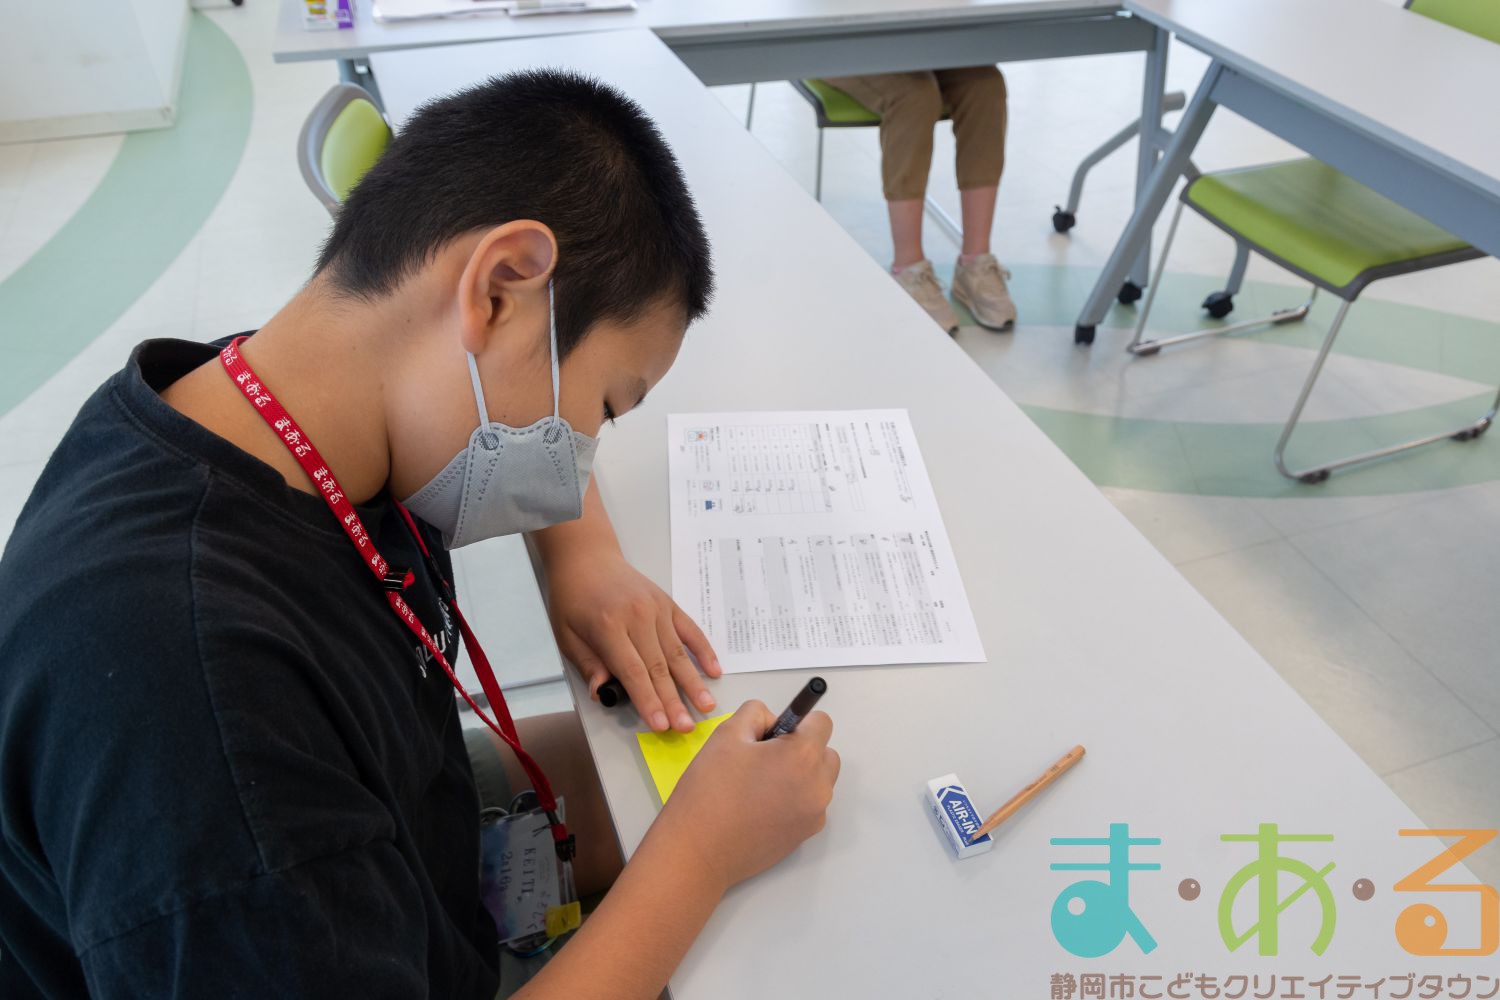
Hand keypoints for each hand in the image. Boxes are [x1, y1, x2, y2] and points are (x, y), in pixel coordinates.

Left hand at [543, 545, 720, 732]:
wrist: (587, 558)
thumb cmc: (573, 599)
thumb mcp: (567, 635)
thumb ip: (589, 665)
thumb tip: (604, 693)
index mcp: (609, 627)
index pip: (633, 671)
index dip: (648, 700)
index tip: (660, 725)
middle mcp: (638, 617)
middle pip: (659, 667)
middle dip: (674, 701)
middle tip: (687, 727)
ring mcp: (657, 609)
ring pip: (678, 653)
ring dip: (693, 682)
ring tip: (706, 706)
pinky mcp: (668, 604)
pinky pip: (690, 630)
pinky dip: (704, 651)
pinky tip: (714, 671)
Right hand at [650, 701, 840, 892]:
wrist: (698, 850)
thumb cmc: (710, 789)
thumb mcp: (727, 733)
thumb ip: (756, 714)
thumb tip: (773, 722)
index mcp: (803, 756)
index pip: (821, 722)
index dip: (797, 722)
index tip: (772, 734)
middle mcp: (818, 786)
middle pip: (825, 753)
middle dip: (801, 749)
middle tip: (762, 759)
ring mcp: (814, 815)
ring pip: (818, 781)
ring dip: (800, 775)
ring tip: (759, 786)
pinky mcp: (804, 836)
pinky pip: (808, 806)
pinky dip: (793, 801)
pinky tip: (760, 808)